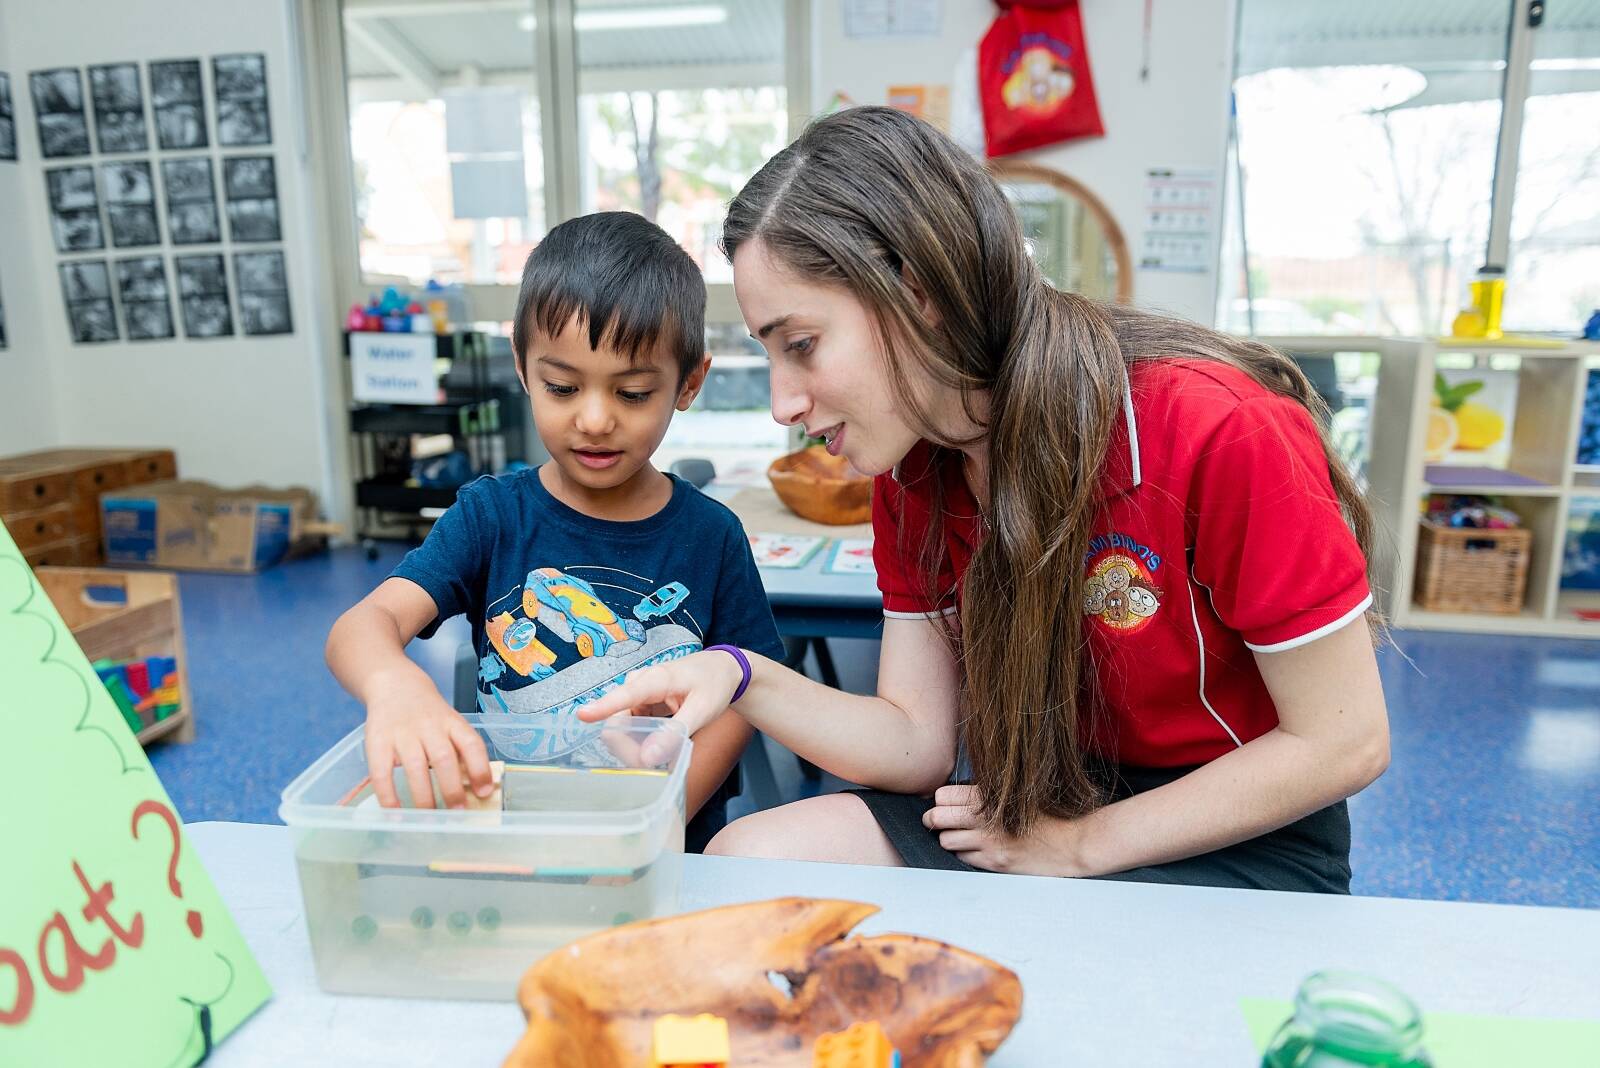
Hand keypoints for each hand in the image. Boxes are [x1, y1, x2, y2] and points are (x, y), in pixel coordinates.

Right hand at [363, 670, 492, 808]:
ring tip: (430, 818)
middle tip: (458, 812)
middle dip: (452, 789)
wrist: (394, 684)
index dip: (480, 768)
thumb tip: (478, 790)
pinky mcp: (377, 741)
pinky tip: (395, 813)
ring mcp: (402, 733)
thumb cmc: (428, 714)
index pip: (471, 743)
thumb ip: (461, 750)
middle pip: (443, 758)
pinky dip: (388, 795)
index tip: (485, 792)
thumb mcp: (450, 723)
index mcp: (451, 722)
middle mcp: (429, 726)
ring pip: (415, 767)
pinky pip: (382, 772)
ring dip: (424, 797)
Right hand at [576, 649, 745, 761]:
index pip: (623, 694)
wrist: (722, 670)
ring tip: (660, 756)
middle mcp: (639, 684)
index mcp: (655, 679)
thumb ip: (676, 732)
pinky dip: (640, 743)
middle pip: (618, 721)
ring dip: (634, 748)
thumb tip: (649, 757)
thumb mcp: (702, 709)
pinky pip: (630, 729)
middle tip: (651, 766)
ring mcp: (637, 695)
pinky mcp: (639, 705)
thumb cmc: (714, 684)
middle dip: (628, 748)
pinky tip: (657, 749)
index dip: (601, 707)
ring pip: (621, 728)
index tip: (582, 716)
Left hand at [922, 785, 1086, 876]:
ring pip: (946, 841)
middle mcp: (985, 818)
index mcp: (990, 795)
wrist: (1073, 842)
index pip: (942, 796)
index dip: (942, 800)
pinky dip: (965, 854)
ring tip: (961, 836)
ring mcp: (989, 843)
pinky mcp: (994, 863)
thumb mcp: (1017, 793)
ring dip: (949, 838)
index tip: (946, 804)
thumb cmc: (1048, 814)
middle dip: (935, 819)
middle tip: (941, 821)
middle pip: (937, 818)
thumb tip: (956, 795)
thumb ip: (988, 792)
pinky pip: (963, 859)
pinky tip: (977, 849)